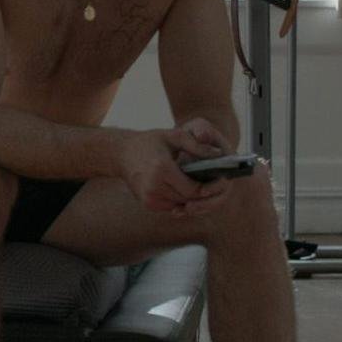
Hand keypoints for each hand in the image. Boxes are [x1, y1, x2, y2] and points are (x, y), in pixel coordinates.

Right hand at [117, 121, 233, 216]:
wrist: (122, 153)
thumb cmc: (150, 142)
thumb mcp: (174, 135)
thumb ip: (197, 144)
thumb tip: (218, 154)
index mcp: (161, 169)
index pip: (194, 189)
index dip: (209, 188)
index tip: (219, 180)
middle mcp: (154, 187)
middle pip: (189, 199)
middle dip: (203, 193)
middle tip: (214, 182)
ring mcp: (149, 198)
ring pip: (182, 205)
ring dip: (193, 197)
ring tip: (201, 183)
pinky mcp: (148, 204)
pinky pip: (173, 206)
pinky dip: (181, 199)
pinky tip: (184, 187)